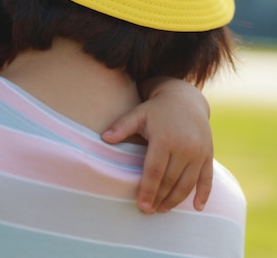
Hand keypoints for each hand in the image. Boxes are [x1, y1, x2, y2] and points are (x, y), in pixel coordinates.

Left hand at [102, 77, 212, 213]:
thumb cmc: (156, 109)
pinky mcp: (208, 154)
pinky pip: (207, 178)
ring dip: (176, 199)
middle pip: (171, 180)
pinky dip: (204, 194)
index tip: (141, 205)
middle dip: (159, 198)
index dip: (148, 190)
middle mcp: (184, 147)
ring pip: (188, 183)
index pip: (155, 171)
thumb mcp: (138, 114)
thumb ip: (121, 126)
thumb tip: (104, 138)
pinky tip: (196, 208)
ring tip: (163, 210)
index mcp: (164, 139)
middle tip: (149, 211)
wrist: (185, 99)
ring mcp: (199, 152)